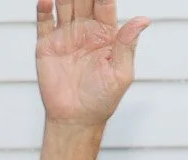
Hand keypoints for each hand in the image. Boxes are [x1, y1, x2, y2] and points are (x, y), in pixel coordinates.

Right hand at [34, 0, 149, 128]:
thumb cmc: (102, 99)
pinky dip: (44, 8)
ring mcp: (65, 35)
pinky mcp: (47, 45)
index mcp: (105, 33)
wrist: (76, 120)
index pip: (105, 3)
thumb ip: (128, 45)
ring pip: (65, 4)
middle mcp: (85, 30)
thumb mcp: (121, 73)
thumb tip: (143, 20)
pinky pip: (44, 21)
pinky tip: (46, 0)